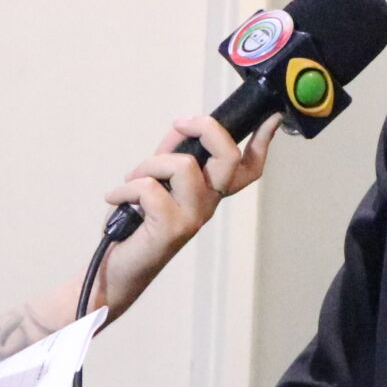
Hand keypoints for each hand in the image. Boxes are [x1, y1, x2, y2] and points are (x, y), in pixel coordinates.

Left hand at [96, 114, 278, 317]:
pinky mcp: (173, 228)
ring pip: (183, 165)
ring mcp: (194, 217)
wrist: (116, 268)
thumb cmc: (136, 224)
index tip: (271, 118)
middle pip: (229, 157)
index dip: (262, 142)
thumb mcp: (156, 179)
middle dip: (206, 129)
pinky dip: (126, 188)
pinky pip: (150, 188)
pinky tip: (116, 199)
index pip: (247, 168)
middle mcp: (208, 204)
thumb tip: (183, 127)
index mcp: (209, 191)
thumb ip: (172, 154)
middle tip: (180, 124)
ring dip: (149, 165)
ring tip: (131, 179)